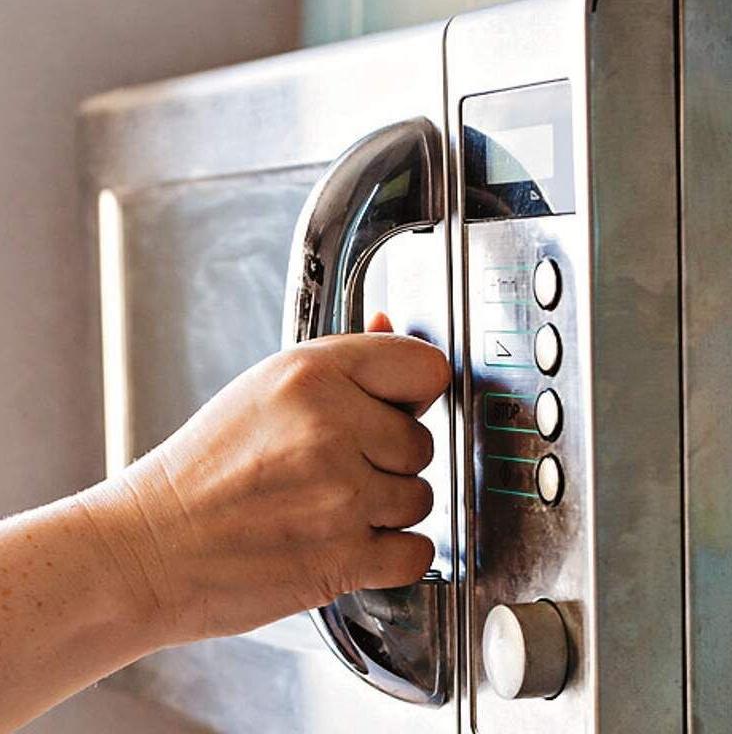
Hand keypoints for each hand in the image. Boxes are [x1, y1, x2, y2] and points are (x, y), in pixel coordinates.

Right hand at [81, 328, 449, 645]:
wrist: (152, 545)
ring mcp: (340, 495)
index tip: (402, 408)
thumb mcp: (265, 388)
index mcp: (313, 373)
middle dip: (391, 459)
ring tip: (332, 507)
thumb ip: (341, 360)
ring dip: (388, 509)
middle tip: (339, 468)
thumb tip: (390, 325)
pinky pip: (416, 553)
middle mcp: (331, 427)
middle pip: (424, 442)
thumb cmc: (205, 468)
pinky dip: (393, 555)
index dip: (417, 392)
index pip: (427, 368)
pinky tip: (351, 542)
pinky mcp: (342, 559)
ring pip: (422, 498)